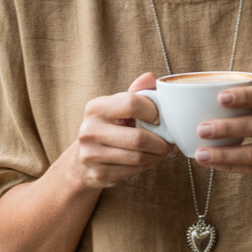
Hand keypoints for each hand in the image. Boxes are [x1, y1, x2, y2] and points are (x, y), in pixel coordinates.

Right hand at [74, 72, 173, 189]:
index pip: (133, 104)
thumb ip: (135, 92)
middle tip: (170, 140)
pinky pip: (134, 171)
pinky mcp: (99, 174)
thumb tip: (150, 77)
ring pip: (138, 157)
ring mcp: (91, 155)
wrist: (82, 160)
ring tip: (163, 149)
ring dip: (157, 154)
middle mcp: (89, 131)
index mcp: (96, 107)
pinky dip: (148, 165)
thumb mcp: (117, 106)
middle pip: (138, 138)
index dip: (154, 111)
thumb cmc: (108, 127)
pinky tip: (150, 158)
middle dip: (161, 141)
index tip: (162, 118)